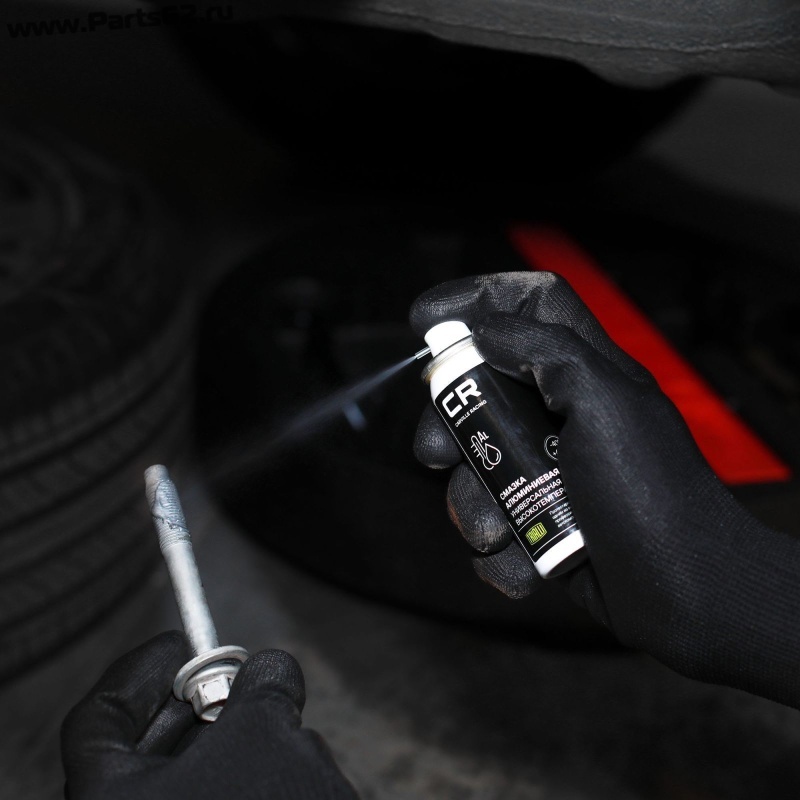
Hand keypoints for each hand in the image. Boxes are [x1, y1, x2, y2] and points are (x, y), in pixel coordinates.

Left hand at [62, 631, 357, 798]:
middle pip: (148, 751)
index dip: (139, 672)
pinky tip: (299, 773)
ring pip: (194, 782)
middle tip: (240, 682)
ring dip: (239, 745)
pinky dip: (255, 778)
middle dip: (202, 708)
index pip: (97, 720)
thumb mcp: (262, 733)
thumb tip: (270, 670)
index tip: (182, 645)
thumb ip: (262, 687)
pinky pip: (228, 799)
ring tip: (283, 729)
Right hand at [411, 272, 799, 707]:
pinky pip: (494, 523)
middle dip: (450, 424)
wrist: (685, 595)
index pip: (531, 304)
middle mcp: (563, 414)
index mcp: (585, 372)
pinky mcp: (543, 520)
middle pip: (482, 390)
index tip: (425, 319)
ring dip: (473, 504)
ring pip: (479, 466)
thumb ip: (546, 352)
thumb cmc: (652, 495)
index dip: (478, 297)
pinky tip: (522, 562)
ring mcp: (551, 470)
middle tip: (437, 453)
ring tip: (497, 531)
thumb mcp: (604, 402)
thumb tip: (485, 328)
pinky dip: (499, 550)